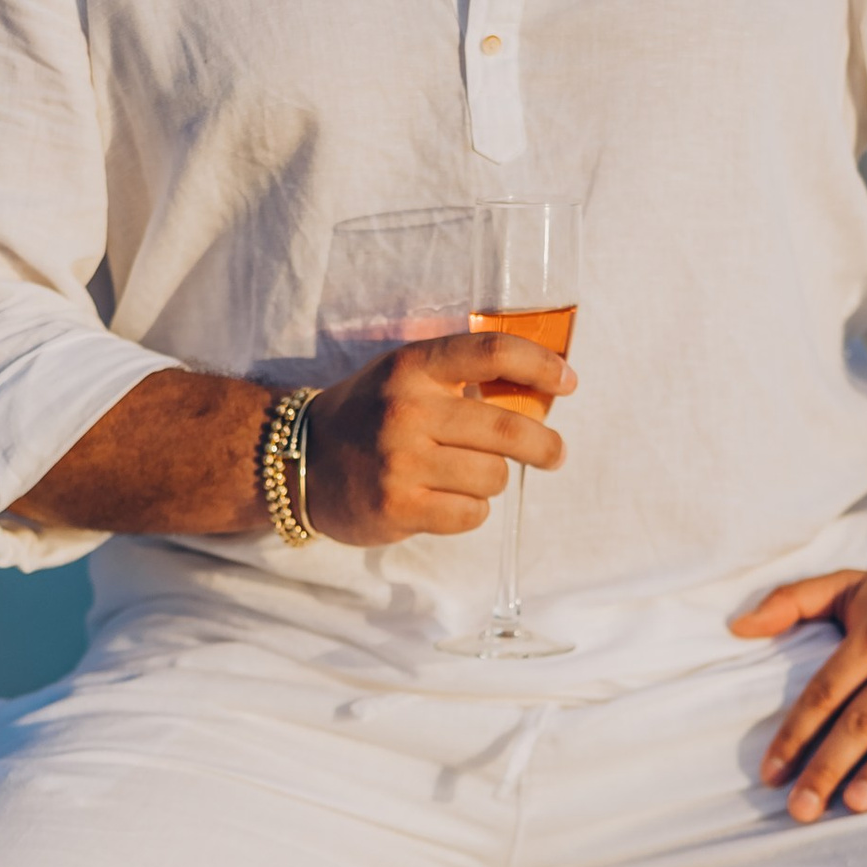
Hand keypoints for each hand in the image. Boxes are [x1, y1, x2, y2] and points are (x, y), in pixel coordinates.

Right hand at [307, 332, 572, 544]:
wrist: (298, 462)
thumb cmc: (368, 416)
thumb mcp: (405, 377)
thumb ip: (460, 377)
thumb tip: (541, 391)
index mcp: (413, 367)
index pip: (491, 353)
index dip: (540, 365)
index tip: (568, 381)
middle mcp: (406, 410)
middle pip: (507, 427)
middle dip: (543, 445)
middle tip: (554, 454)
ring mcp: (401, 462)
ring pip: (492, 476)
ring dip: (492, 481)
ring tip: (469, 477)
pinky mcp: (398, 507)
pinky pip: (470, 513)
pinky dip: (471, 510)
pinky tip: (447, 501)